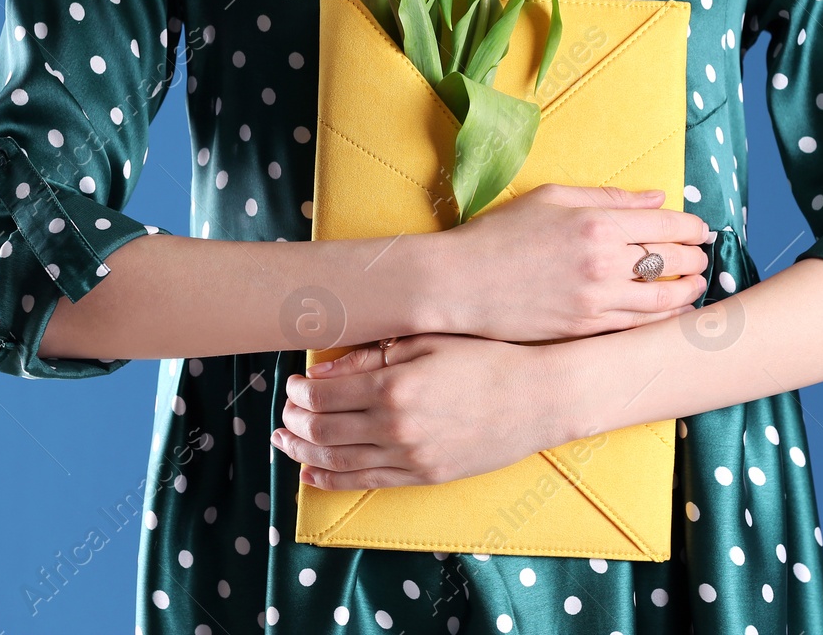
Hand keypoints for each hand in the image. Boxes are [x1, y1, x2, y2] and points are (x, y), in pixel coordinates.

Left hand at [273, 333, 568, 489]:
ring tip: (285, 442)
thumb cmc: (486, 356)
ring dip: (303, 453)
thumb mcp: (429, 339)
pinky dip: (331, 479)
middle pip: (323, 430)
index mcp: (395, 384)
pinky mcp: (424, 476)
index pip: (324, 395)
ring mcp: (410, 456)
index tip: (293, 385)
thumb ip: (372, 353)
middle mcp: (396, 425)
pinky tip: (312, 473)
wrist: (539, 396)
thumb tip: (322, 369)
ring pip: (337, 461)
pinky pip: (366, 482)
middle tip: (284, 414)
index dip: (299, 392)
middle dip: (295, 422)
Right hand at [434, 182, 714, 341]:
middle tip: (702, 257)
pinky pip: (637, 325)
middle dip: (695, 258)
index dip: (692, 227)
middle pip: (671, 261)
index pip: (666, 225)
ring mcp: (595, 298)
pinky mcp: (584, 327)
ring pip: (662, 298)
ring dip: (687, 291)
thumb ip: (609, 197)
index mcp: (596, 223)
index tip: (702, 229)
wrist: (458, 283)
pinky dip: (662, 319)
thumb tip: (657, 200)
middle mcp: (602, 261)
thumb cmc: (499, 234)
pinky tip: (671, 313)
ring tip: (696, 286)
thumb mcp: (551, 198)